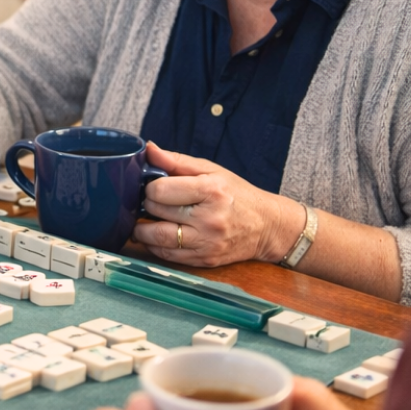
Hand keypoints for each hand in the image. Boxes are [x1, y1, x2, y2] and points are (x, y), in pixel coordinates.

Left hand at [132, 142, 301, 266]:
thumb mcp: (212, 171)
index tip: (154, 187)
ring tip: (146, 221)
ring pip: (157, 239)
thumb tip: (149, 149)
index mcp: (211, 191)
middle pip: (156, 211)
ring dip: (143, 230)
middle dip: (148, 205)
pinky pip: (167, 256)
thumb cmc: (238, 195)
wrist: (268, 226)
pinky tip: (159, 236)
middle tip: (152, 202)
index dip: (151, 187)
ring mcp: (207, 243)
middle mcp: (209, 219)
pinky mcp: (205, 260)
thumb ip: (177, 161)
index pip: (160, 190)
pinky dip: (156, 246)